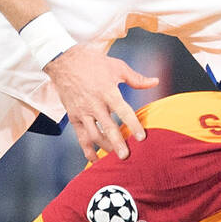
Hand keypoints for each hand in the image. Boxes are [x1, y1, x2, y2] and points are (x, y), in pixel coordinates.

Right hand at [44, 44, 158, 160]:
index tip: (142, 138)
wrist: (64, 61)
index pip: (123, 111)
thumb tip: (155, 82)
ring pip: (93, 135)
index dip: (133, 125)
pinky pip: (80, 137)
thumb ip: (136, 79)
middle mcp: (94, 103)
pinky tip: (95, 160)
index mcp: (107, 91)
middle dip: (117, 143)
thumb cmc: (93, 63)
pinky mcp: (73, 117)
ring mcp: (82, 111)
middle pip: (108, 127)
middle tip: (126, 156)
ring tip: (115, 157)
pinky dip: (87, 150)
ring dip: (105, 147)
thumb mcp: (117, 67)